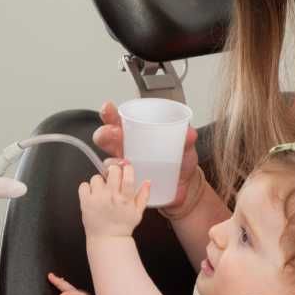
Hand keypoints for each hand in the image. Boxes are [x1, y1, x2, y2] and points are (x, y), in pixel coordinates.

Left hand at [79, 160, 147, 238]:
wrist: (107, 240)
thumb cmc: (122, 227)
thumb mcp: (138, 213)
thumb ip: (143, 196)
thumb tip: (147, 182)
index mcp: (125, 199)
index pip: (127, 176)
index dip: (127, 168)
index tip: (126, 168)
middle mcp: (111, 197)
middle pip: (112, 172)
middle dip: (113, 172)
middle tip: (113, 179)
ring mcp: (97, 199)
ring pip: (96, 177)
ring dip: (99, 182)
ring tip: (102, 192)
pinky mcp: (85, 202)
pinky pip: (83, 185)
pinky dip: (87, 188)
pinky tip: (92, 195)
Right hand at [95, 101, 204, 216]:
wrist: (186, 187)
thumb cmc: (181, 162)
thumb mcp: (185, 147)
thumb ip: (186, 139)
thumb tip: (189, 133)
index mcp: (136, 133)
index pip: (117, 120)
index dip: (109, 113)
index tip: (108, 108)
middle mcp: (125, 148)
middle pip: (105, 138)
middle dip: (105, 134)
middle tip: (115, 134)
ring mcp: (125, 167)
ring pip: (109, 162)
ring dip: (114, 161)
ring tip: (125, 162)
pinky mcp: (128, 184)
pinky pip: (117, 184)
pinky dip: (120, 182)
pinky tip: (129, 180)